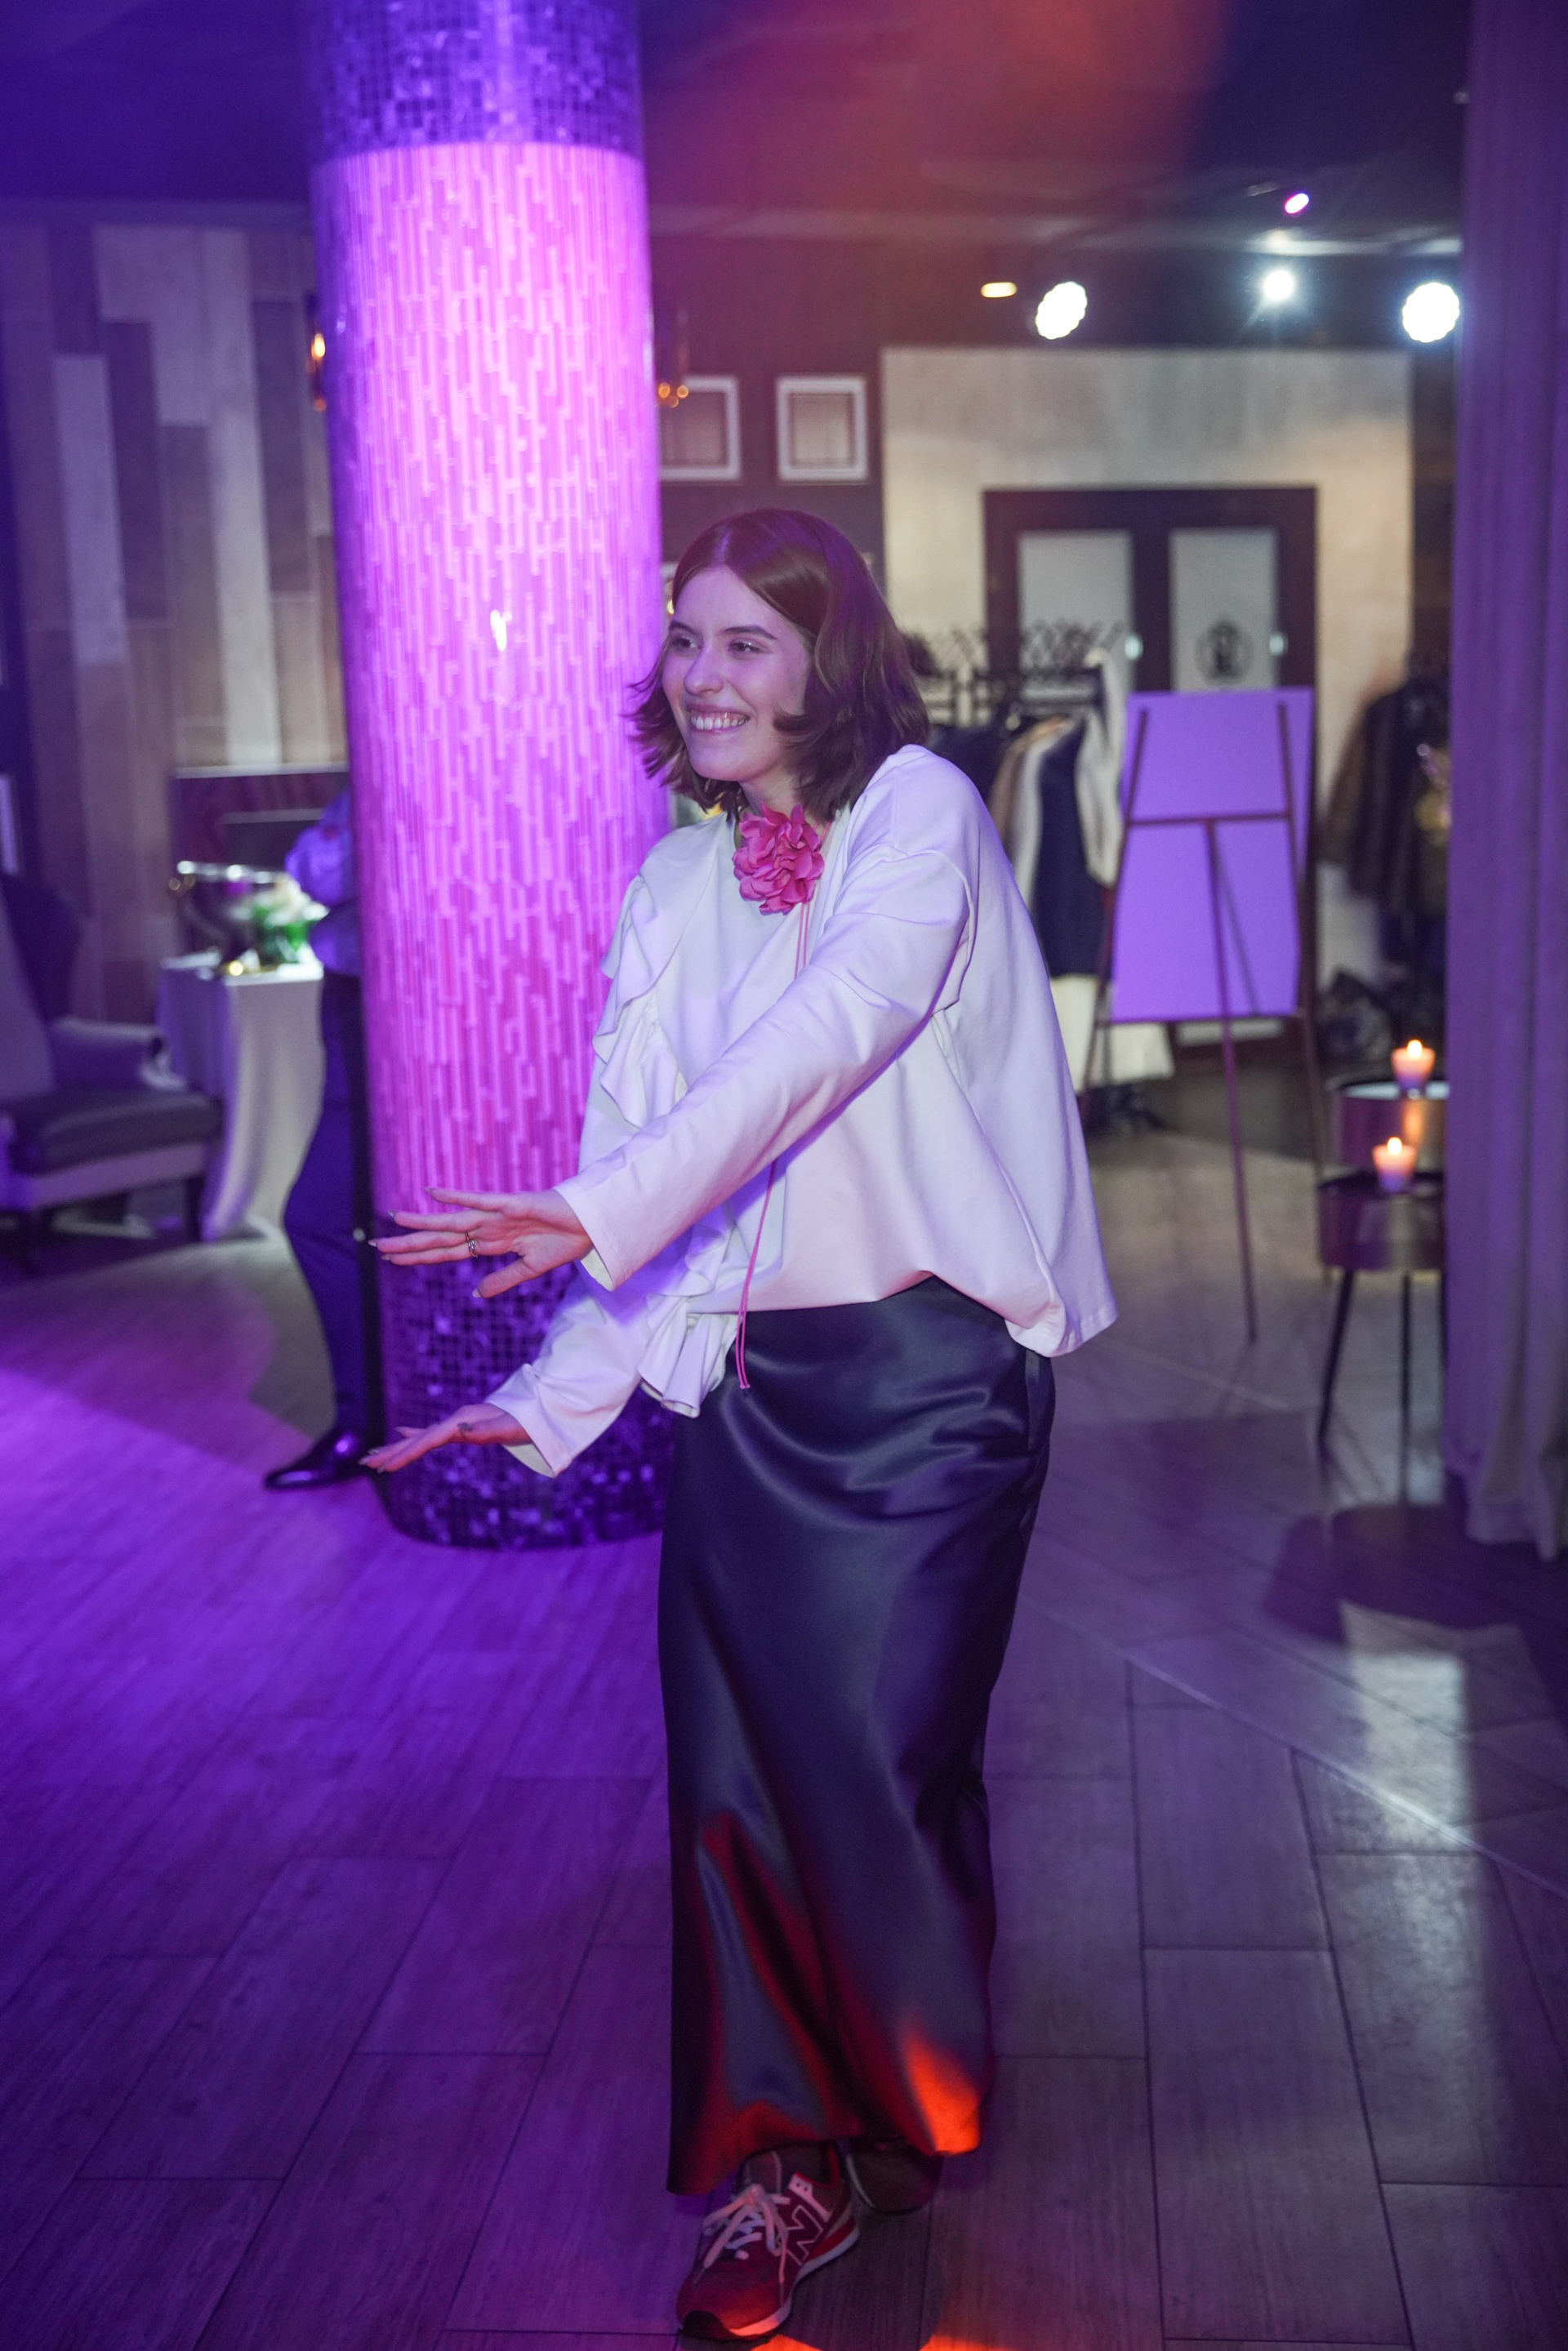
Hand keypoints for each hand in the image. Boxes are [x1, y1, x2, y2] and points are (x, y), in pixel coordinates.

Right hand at [364, 1401, 528, 1472]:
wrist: (535, 1407)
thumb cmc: (523, 1421)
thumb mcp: (507, 1427)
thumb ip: (485, 1429)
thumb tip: (461, 1430)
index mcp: (461, 1422)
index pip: (427, 1441)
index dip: (406, 1454)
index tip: (386, 1467)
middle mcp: (454, 1421)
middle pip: (417, 1439)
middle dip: (392, 1451)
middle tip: (367, 1463)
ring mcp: (456, 1422)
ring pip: (420, 1437)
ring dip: (397, 1446)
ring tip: (374, 1455)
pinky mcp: (460, 1425)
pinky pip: (430, 1433)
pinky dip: (414, 1436)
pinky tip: (402, 1434)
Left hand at [374, 1186, 591, 1297]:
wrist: (589, 1227)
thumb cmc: (563, 1243)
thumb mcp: (528, 1271)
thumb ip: (501, 1280)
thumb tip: (476, 1294)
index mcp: (489, 1244)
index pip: (445, 1252)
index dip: (418, 1257)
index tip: (391, 1261)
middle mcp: (485, 1229)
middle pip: (440, 1238)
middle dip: (408, 1244)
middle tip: (376, 1247)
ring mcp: (495, 1216)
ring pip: (451, 1221)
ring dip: (422, 1222)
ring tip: (393, 1220)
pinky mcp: (510, 1204)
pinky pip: (478, 1200)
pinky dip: (456, 1197)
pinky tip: (432, 1192)